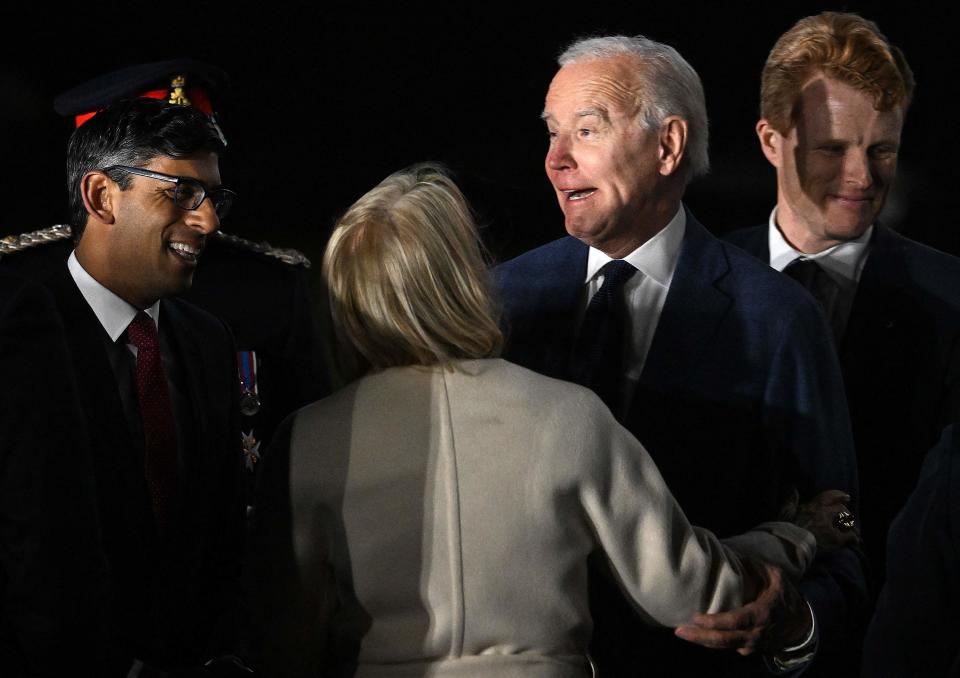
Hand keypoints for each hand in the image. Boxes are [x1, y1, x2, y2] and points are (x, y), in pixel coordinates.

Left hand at [674, 559, 810, 655]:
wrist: (801, 623)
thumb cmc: (784, 595)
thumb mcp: (775, 576)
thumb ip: (754, 566)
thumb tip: (731, 553)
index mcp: (762, 613)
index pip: (736, 621)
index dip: (716, 622)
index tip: (697, 618)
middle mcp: (757, 633)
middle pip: (726, 640)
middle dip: (701, 637)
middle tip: (679, 631)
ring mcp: (754, 644)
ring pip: (725, 647)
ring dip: (703, 642)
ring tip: (683, 633)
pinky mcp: (750, 649)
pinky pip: (729, 648)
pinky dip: (713, 644)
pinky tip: (697, 636)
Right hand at [788, 488, 859, 550]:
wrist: (791, 546)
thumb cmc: (787, 530)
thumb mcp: (785, 512)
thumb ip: (791, 501)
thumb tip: (794, 490)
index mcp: (813, 506)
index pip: (830, 496)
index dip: (840, 497)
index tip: (847, 498)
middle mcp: (824, 513)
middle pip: (842, 510)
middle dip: (846, 514)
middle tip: (848, 520)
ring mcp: (831, 526)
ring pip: (848, 522)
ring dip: (851, 527)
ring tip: (853, 532)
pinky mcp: (836, 538)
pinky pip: (851, 536)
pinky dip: (853, 539)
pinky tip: (853, 542)